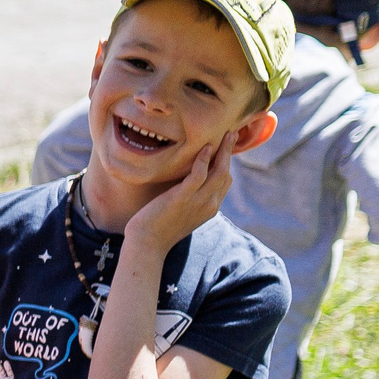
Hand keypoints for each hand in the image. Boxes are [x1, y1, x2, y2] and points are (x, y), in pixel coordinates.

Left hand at [124, 130, 237, 252]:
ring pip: (219, 172)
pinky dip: (203, 160)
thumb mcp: (181, 212)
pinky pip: (198, 175)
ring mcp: (197, 202)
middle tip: (232, 133)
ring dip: (224, 151)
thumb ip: (188, 198)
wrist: (147, 245)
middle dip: (230, 152)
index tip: (225, 147)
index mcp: (209, 208)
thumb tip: (185, 182)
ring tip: (226, 134)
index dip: (226, 163)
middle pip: (226, 173)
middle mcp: (208, 204)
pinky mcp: (182, 198)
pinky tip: (205, 148)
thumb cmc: (158, 228)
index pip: (224, 182)